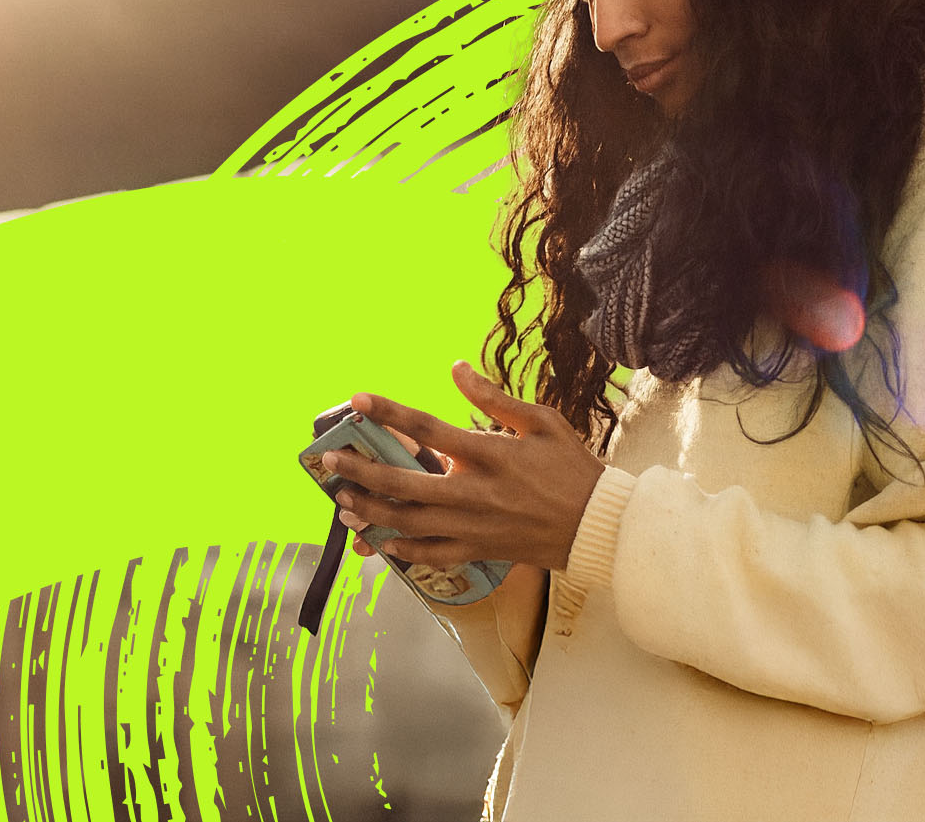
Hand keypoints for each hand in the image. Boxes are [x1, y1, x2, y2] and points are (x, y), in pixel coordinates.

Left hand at [327, 361, 606, 572]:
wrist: (596, 524)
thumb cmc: (571, 468)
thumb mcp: (541, 422)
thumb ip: (494, 398)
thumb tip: (456, 369)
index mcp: (490, 454)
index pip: (428, 428)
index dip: (389, 412)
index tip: (359, 399)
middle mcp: (475, 492)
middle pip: (404, 483)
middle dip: (360, 471)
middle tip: (329, 461)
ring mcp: (473, 526)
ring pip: (407, 523)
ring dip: (370, 512)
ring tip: (342, 503)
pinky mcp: (478, 550)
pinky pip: (430, 555)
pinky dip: (402, 550)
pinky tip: (381, 542)